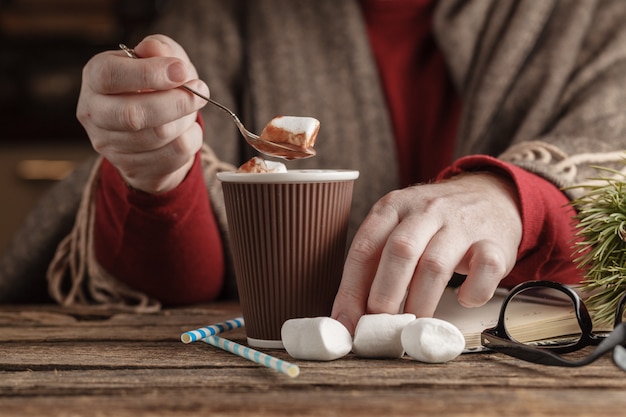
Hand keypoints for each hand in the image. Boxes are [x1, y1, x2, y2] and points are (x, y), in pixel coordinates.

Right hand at [76, 34, 208, 192]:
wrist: (157, 127)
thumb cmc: (157, 85)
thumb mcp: (160, 58)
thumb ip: (159, 48)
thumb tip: (154, 49)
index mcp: (95, 78)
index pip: (110, 76)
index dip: (149, 74)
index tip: (182, 71)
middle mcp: (94, 113)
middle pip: (133, 114)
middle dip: (175, 102)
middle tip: (199, 92)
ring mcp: (109, 145)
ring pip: (157, 136)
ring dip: (185, 120)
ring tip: (192, 108)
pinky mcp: (132, 167)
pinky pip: (173, 155)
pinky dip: (191, 139)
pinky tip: (188, 129)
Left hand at [331, 172, 522, 333]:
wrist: (491, 197)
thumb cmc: (435, 222)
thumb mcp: (399, 227)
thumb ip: (376, 262)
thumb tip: (351, 314)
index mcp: (393, 206)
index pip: (364, 247)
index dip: (351, 290)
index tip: (346, 322)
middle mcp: (426, 210)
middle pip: (400, 252)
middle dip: (384, 295)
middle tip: (378, 326)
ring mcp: (461, 224)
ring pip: (435, 265)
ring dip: (420, 303)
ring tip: (411, 326)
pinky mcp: (494, 242)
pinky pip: (484, 269)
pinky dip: (472, 293)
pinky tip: (463, 300)